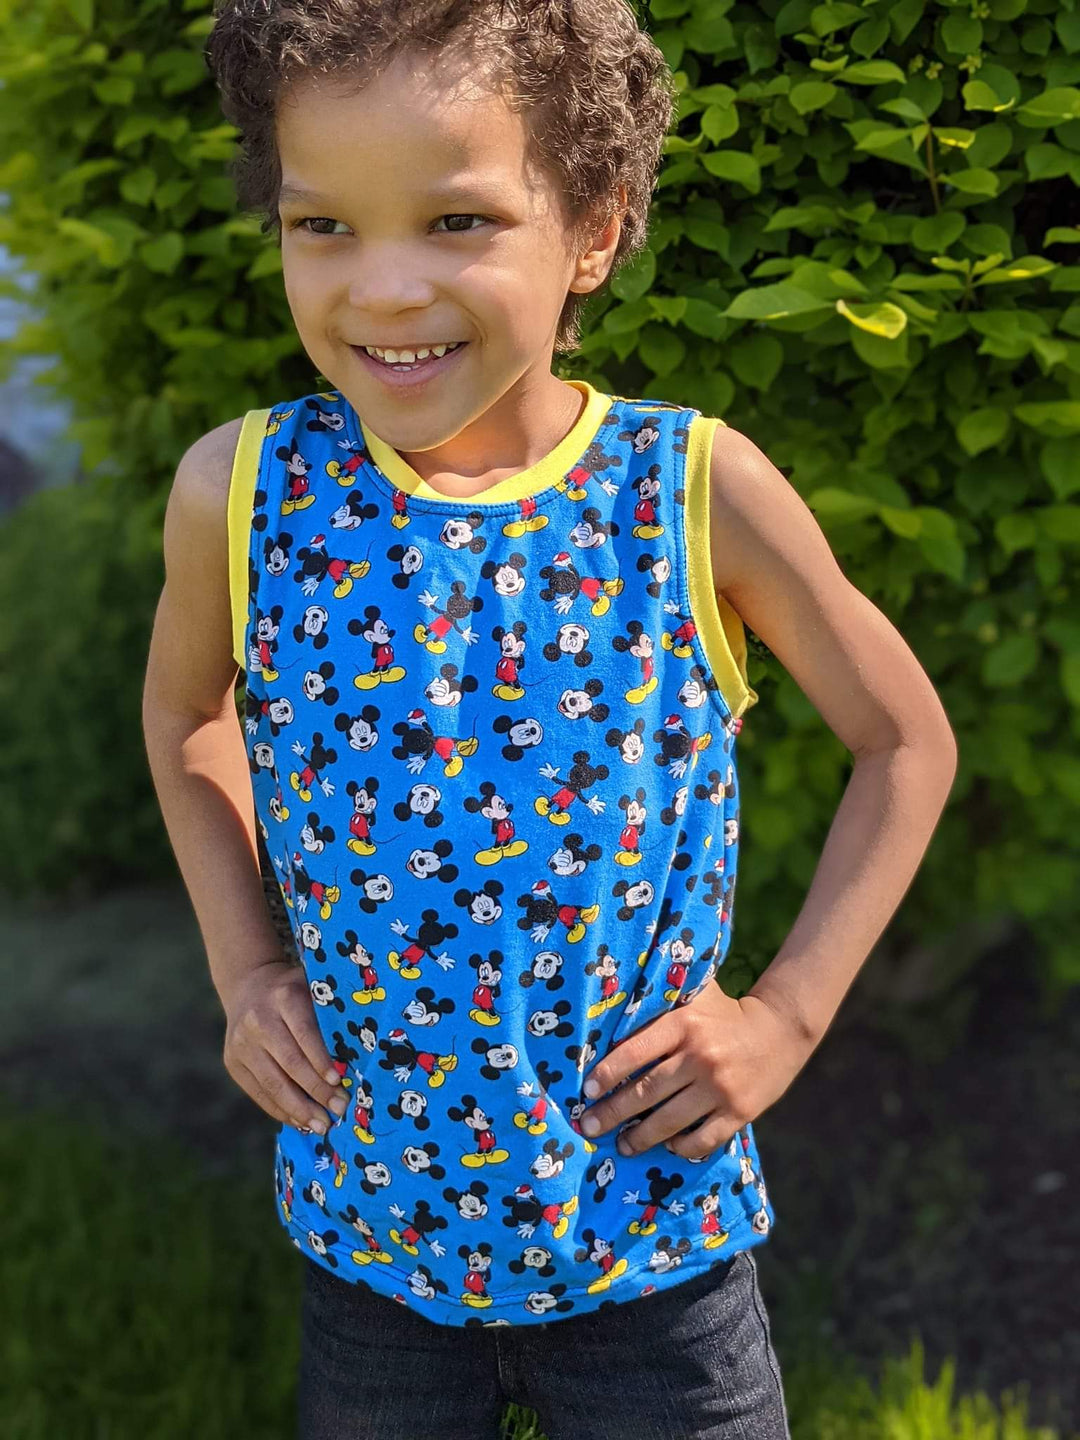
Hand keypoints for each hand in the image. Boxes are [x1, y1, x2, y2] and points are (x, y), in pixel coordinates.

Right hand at [221, 959, 348, 1135]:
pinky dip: (280, 1110)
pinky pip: (258, 1092)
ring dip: (299, 1109)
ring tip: (321, 1125)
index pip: (305, 1033)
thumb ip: (328, 1019)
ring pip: (272, 1083)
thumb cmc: (296, 994)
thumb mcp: (312, 992)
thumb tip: (357, 1063)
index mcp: (284, 997)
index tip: (339, 1082)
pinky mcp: (232, 1062)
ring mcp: (241, 1043)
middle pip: (290, 1063)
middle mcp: (259, 1020)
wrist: (249, 987)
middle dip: (316, 1092)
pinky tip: (300, 1120)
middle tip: (338, 1111)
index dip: (321, 1060)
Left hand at [578, 982, 812, 1159]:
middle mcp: (700, 1056)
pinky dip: (681, 1147)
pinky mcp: (739, 1112)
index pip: (635, 1051)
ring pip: (670, 1121)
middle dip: (612, 1113)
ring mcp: (720, 1087)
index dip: (607, 1073)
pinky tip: (667, 1146)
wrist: (781, 1031)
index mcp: (684, 1024)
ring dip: (640, 1137)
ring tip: (621, 1146)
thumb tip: (614, 1004)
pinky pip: (702, 1139)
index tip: (587, 1090)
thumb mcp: (695, 997)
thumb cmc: (725, 1014)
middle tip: (589, 1127)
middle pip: (646, 1092)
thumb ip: (662, 1000)